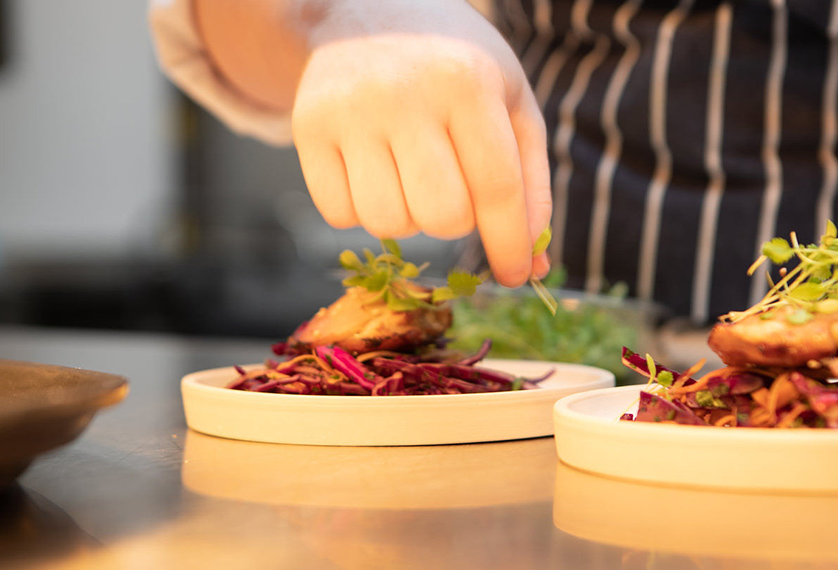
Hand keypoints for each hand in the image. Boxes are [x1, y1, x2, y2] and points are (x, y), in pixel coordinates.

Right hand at [290, 0, 550, 286]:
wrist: (369, 12)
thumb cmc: (454, 66)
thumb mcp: (509, 102)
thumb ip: (529, 183)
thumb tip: (530, 262)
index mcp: (467, 82)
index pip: (497, 188)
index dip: (510, 244)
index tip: (513, 275)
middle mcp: (404, 94)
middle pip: (442, 217)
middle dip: (456, 222)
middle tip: (452, 189)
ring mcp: (349, 111)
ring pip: (388, 224)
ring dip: (408, 217)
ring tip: (410, 173)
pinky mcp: (307, 126)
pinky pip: (339, 215)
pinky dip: (361, 210)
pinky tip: (372, 170)